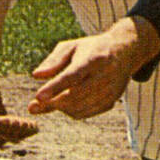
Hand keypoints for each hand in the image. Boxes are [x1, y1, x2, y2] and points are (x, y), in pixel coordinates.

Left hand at [28, 17, 159, 118]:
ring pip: (80, 107)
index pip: (72, 75)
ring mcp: (110, 90)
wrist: (124, 52)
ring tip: (50, 101)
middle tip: (35, 105)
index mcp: (93, 58)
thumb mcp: (71, 47)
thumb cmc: (91, 49)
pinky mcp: (112, 100)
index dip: (55, 87)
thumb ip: (53, 61)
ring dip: (60, 108)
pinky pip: (87, 113)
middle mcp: (104, 75)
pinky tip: (65, 105)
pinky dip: (72, 112)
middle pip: (75, 95)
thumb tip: (36, 75)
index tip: (38, 96)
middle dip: (53, 102)